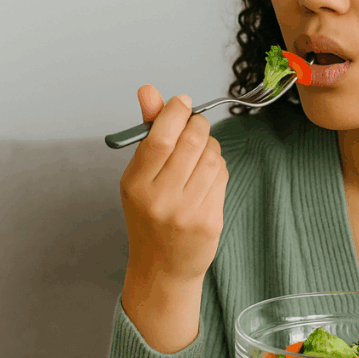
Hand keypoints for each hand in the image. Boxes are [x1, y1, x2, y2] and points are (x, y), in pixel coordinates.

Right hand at [119, 85, 228, 283]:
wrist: (162, 267)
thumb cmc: (150, 214)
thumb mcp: (139, 175)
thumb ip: (148, 130)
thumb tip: (148, 90)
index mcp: (136, 183)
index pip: (160, 136)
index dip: (176, 111)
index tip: (182, 103)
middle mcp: (159, 199)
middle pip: (191, 141)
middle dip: (198, 125)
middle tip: (195, 125)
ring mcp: (186, 212)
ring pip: (211, 157)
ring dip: (210, 146)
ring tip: (201, 153)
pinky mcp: (209, 222)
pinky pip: (222, 177)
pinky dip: (218, 167)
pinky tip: (208, 175)